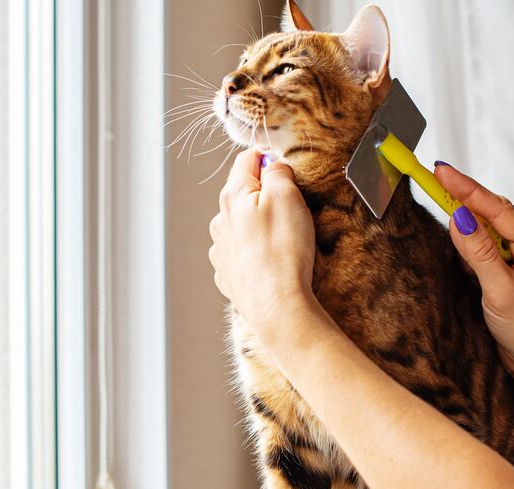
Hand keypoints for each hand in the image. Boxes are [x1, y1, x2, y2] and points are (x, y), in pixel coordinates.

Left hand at [209, 149, 317, 331]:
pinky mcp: (229, 275)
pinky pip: (242, 254)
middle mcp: (220, 221)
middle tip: (293, 206)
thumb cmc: (283, 251)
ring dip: (259, 224)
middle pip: (243, 194)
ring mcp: (221, 250)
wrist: (276, 307)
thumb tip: (272, 165)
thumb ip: (278, 172)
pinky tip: (272, 261)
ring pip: (241, 225)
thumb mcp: (287, 196)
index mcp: (232, 196)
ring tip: (284, 239)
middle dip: (265, 194)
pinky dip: (256, 252)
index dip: (268, 157)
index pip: (246, 160)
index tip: (285, 166)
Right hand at [434, 163, 513, 379]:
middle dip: (460, 196)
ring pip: (486, 222)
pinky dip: (467, 237)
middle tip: (427, 177)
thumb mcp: (501, 294)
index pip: (497, 208)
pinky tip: (454, 232)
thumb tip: (458, 217)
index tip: (439, 170)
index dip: (465, 188)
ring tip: (436, 199)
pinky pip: (485, 239)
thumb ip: (480, 254)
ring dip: (463, 217)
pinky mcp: (512, 259)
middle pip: (491, 208)